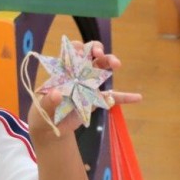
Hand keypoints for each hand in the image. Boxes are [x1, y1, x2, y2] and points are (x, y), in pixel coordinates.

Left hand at [26, 41, 141, 139]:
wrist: (52, 130)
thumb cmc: (43, 115)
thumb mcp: (42, 110)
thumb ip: (48, 102)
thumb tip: (58, 93)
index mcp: (63, 71)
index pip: (71, 53)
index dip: (78, 48)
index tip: (82, 52)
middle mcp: (77, 74)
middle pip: (90, 56)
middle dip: (97, 50)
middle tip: (100, 55)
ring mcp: (89, 86)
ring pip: (102, 70)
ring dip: (110, 63)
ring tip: (117, 64)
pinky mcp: (96, 100)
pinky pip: (113, 97)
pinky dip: (125, 97)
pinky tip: (137, 97)